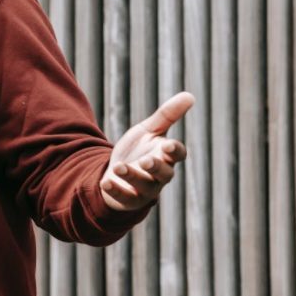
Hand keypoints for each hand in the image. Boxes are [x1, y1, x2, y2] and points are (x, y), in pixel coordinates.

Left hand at [101, 91, 194, 211]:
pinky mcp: (128, 199)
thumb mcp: (149, 131)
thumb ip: (167, 115)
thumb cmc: (138, 150)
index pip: (178, 154)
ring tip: (119, 167)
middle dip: (156, 167)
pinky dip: (115, 190)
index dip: (175, 150)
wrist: (117, 173)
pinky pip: (124, 198)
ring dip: (132, 176)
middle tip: (146, 160)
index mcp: (166, 156)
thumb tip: (190, 95)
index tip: (168, 144)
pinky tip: (105, 182)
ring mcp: (145, 189)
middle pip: (165, 174)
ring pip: (144, 186)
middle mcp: (160, 175)